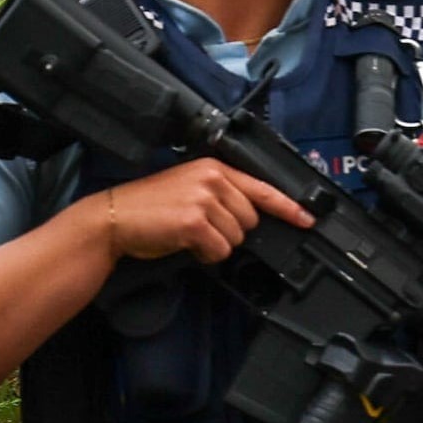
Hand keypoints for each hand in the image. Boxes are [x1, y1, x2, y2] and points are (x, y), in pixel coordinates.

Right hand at [94, 158, 309, 263]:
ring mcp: (204, 199)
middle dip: (230, 232)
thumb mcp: (190, 189)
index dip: (289, 207)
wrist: (114, 217)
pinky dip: (205, 254)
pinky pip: (220, 251)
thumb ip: (221, 195)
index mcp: (214, 168)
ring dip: (216, 244)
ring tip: (188, 233)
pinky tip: (184, 243)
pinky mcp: (195, 222)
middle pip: (251, 221)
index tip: (307, 219)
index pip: (262, 188)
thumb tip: (249, 219)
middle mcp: (212, 179)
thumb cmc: (151, 207)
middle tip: (199, 227)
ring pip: (236, 239)